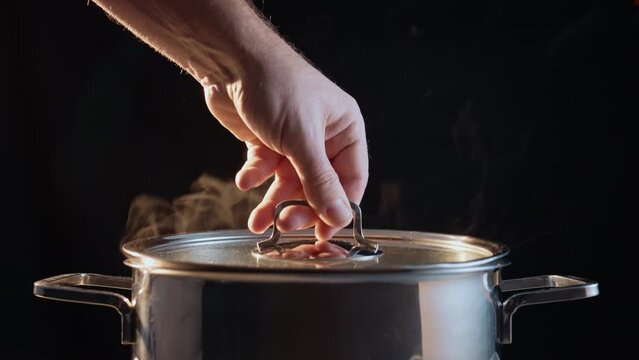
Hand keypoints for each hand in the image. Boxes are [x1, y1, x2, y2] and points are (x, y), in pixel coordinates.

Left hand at [203, 49, 367, 240]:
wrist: (230, 60)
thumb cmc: (276, 85)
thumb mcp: (302, 139)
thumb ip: (320, 181)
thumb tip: (339, 216)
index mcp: (344, 130)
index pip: (351, 180)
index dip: (338, 209)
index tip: (323, 234)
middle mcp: (322, 137)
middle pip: (319, 187)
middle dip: (301, 207)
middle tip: (286, 224)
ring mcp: (293, 141)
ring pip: (289, 183)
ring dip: (274, 202)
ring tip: (259, 220)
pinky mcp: (267, 141)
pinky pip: (266, 170)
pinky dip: (255, 177)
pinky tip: (245, 178)